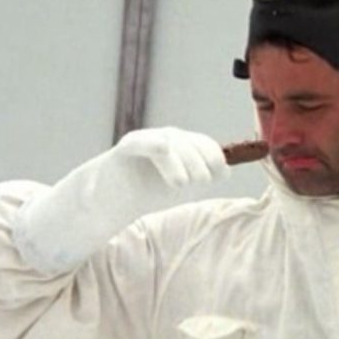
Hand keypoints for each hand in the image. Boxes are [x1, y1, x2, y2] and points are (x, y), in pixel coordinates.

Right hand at [113, 127, 230, 187]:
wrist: (112, 199)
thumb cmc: (149, 190)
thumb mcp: (181, 187)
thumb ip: (203, 178)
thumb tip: (225, 172)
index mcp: (183, 146)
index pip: (204, 145)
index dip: (215, 158)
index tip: (219, 176)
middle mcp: (166, 138)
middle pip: (189, 144)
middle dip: (200, 164)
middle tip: (200, 183)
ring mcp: (146, 141)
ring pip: (170, 144)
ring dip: (181, 163)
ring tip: (181, 184)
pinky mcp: (127, 149)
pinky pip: (141, 142)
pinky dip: (153, 142)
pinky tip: (163, 148)